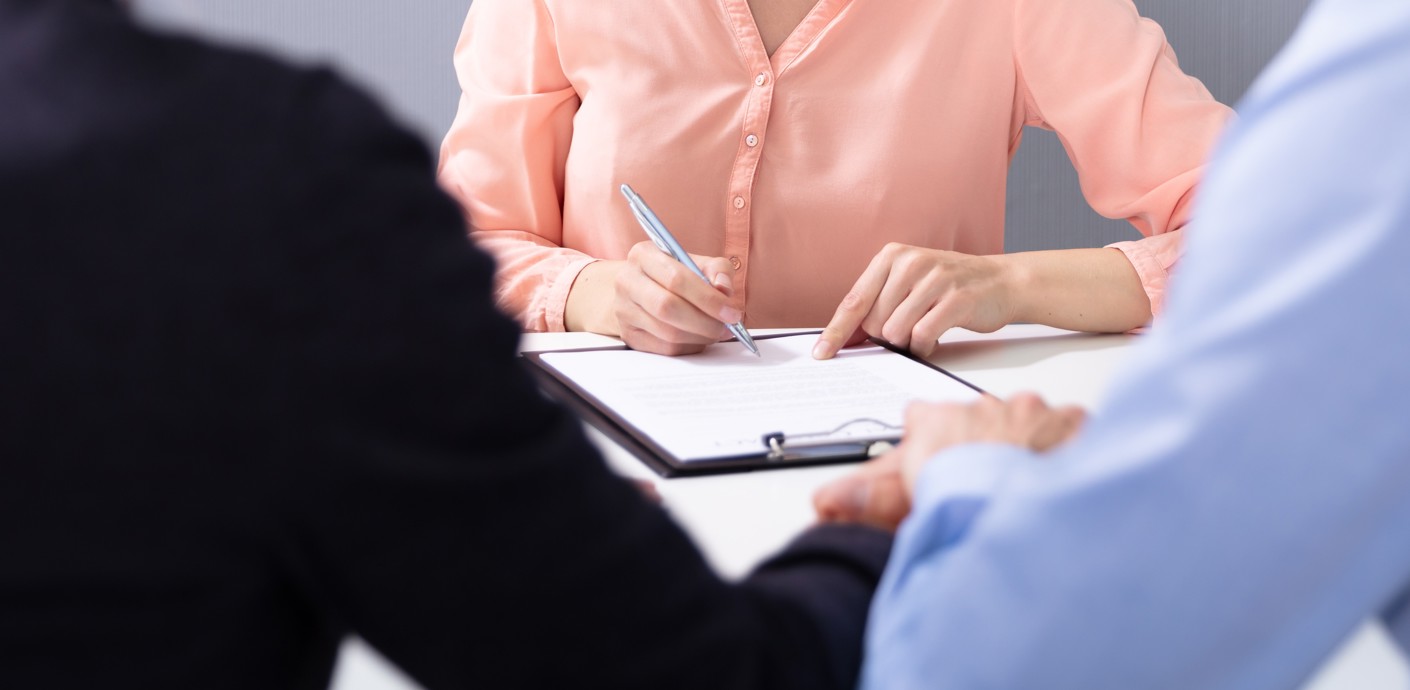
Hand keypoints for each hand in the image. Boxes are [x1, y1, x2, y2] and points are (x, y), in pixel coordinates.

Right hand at [569, 242, 742, 355]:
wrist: (638, 288)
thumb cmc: (672, 274)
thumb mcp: (696, 262)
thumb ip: (717, 270)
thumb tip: (724, 289)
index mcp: (644, 255)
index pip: (677, 279)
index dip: (708, 299)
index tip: (731, 313)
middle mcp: (627, 281)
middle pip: (668, 307)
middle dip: (705, 322)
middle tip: (726, 328)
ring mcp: (623, 309)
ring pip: (667, 332)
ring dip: (699, 337)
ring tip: (715, 332)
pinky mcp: (628, 334)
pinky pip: (664, 348)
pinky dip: (688, 346)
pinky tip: (698, 338)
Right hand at [812, 394, 1084, 528]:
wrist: (1015, 498)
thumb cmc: (958, 494)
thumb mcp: (899, 496)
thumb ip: (862, 494)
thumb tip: (822, 501)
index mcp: (937, 418)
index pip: (925, 417)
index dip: (931, 441)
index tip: (938, 462)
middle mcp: (982, 406)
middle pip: (981, 418)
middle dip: (985, 441)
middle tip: (987, 479)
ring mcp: (1029, 410)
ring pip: (1029, 421)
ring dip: (1029, 444)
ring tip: (1027, 479)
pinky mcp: (1068, 421)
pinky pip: (1073, 428)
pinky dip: (1071, 447)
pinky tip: (1065, 472)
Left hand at [813, 244, 1015, 359]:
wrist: (1002, 281)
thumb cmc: (949, 287)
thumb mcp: (909, 284)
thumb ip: (877, 304)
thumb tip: (844, 337)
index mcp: (892, 257)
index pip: (854, 301)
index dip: (835, 331)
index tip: (821, 353)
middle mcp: (911, 264)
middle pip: (873, 322)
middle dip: (886, 337)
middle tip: (909, 327)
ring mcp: (935, 280)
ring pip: (895, 331)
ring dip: (906, 343)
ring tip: (924, 330)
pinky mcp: (956, 299)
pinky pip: (922, 336)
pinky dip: (924, 347)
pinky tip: (934, 339)